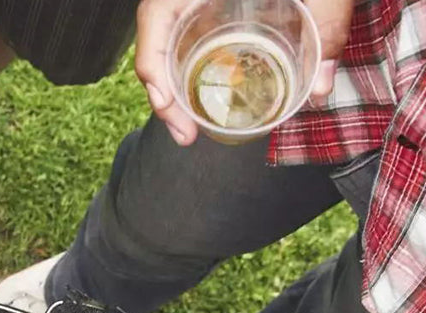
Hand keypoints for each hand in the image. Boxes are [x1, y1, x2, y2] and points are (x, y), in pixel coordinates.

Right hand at [134, 0, 354, 144]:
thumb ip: (325, 19)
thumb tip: (320, 86)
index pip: (153, 23)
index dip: (154, 73)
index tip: (171, 109)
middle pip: (155, 43)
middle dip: (164, 96)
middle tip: (187, 136)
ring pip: (167, 42)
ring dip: (174, 87)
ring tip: (191, 125)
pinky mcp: (205, 0)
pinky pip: (184, 33)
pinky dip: (188, 65)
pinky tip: (207, 89)